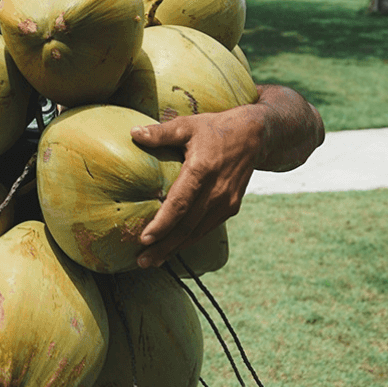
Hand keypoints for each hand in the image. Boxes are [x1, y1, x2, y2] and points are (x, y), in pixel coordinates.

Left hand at [130, 107, 263, 269]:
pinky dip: (190, 240)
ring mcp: (226, 201)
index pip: (180, 203)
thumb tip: (133, 133)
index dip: (163, 223)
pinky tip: (174, 247)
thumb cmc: (214, 128)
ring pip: (197, 232)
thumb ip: (160, 132)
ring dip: (175, 248)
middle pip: (187, 225)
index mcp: (202, 169)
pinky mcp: (231, 207)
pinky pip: (207, 228)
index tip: (144, 239)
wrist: (254, 136)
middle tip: (142, 261)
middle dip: (164, 246)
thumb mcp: (187, 125)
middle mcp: (217, 190)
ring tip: (153, 261)